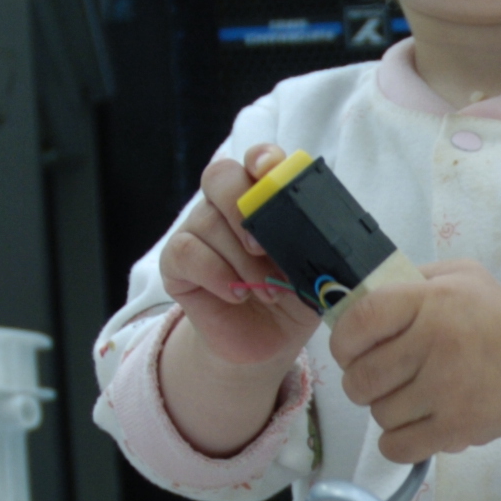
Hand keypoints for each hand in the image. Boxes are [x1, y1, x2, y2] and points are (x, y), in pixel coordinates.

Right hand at [159, 143, 322, 368]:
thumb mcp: (314, 271)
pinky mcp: (177, 262)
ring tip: (269, 292)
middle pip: (221, 177)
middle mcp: (225, 206)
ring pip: (208, 222)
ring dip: (242, 261)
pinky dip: (216, 273)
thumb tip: (323, 234)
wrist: (267, 342)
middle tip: (264, 248)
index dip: (262, 159)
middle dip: (242, 207)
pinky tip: (237, 294)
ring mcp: (198, 230)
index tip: (271, 172)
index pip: (257, 160)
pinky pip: (186, 251)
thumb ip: (315, 246)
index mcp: (262, 199)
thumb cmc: (293, 298)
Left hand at [329, 260, 500, 462]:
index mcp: (432, 301)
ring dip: (385, 409)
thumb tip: (354, 295)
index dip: (343, 339)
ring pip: (378, 413)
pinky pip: (398, 446)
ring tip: (409, 398)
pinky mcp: (457, 428)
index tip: (350, 349)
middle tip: (381, 377)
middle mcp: (437, 344)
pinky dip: (396, 441)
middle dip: (361, 380)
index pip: (361, 320)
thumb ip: (410, 279)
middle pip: (362, 376)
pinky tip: (411, 426)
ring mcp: (447, 390)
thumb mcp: (458, 276)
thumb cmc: (494, 316)